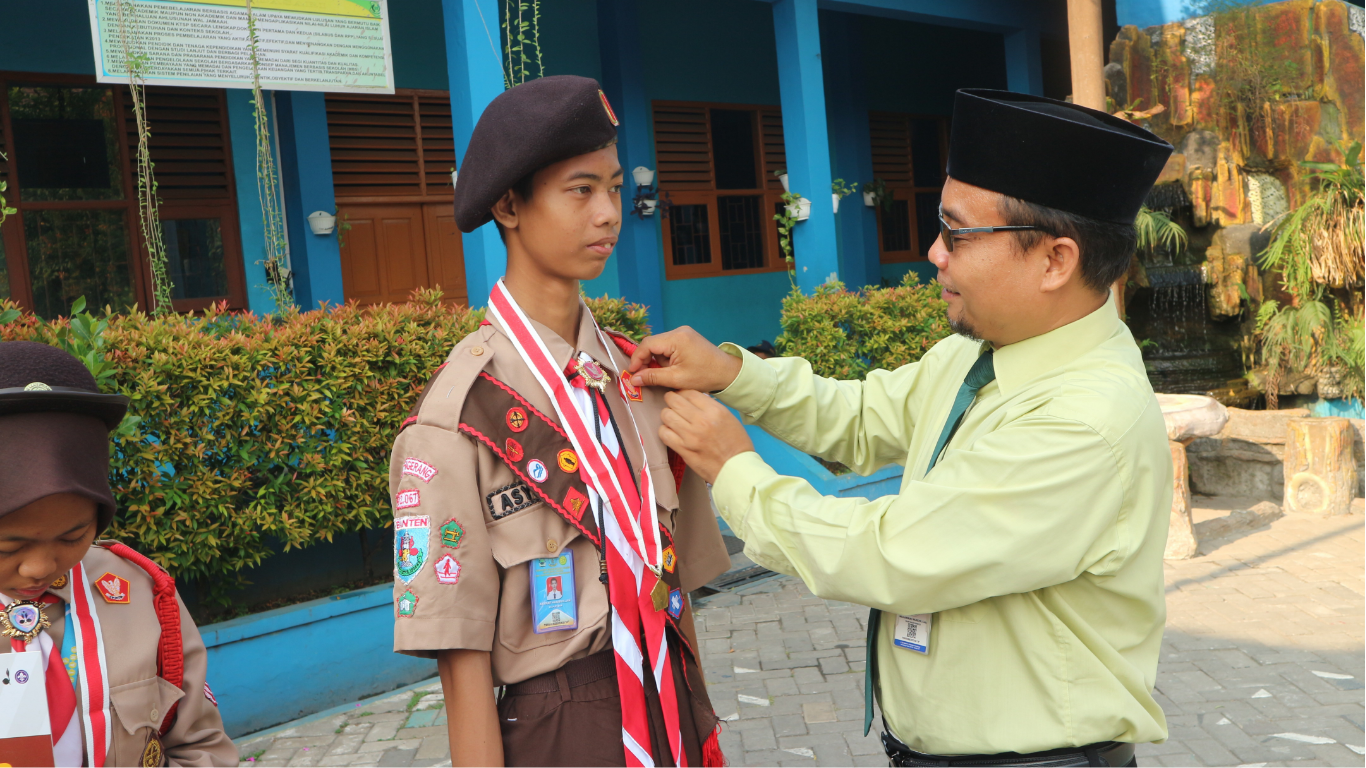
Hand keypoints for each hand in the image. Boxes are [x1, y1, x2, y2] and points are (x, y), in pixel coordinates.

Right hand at [627, 326, 742, 392]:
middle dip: (647, 360)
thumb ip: (653, 377)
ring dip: (658, 360)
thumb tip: (633, 379)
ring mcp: (683, 332)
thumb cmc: (706, 376)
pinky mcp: (687, 337)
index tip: (633, 373)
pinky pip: (668, 345)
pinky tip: (673, 369)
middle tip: (645, 376)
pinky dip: (666, 357)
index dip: (637, 359)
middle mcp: (679, 331)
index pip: (647, 345)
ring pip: (659, 345)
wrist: (728, 372)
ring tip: (667, 374)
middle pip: (652, 344)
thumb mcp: (677, 379)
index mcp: (677, 338)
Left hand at [659, 390, 753, 483]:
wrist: (735, 469)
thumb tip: (693, 398)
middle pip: (674, 400)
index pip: (689, 392)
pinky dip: (665, 430)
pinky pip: (663, 433)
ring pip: (666, 415)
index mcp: (715, 411)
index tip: (682, 397)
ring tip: (673, 419)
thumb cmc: (735, 444)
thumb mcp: (728, 418)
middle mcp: (701, 421)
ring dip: (668, 415)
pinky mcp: (683, 449)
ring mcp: (690, 436)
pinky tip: (671, 432)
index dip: (682, 393)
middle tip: (673, 404)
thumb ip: (710, 406)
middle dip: (671, 400)